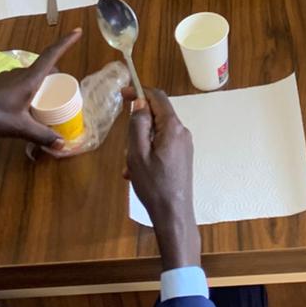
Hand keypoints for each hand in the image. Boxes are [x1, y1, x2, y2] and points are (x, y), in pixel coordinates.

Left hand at [0, 29, 81, 147]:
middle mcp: (20, 73)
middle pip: (45, 67)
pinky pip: (22, 82)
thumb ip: (41, 135)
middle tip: (66, 91)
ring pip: (33, 75)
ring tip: (49, 101)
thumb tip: (62, 144)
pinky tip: (28, 106)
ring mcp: (8, 77)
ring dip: (44, 83)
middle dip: (58, 75)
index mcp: (29, 78)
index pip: (51, 55)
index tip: (78, 31)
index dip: (66, 43)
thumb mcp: (19, 128)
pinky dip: (31, 89)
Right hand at [125, 87, 199, 269]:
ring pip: (156, 133)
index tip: (121, 94)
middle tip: (126, 148)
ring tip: (131, 167)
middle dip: (137, 127)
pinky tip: (138, 173)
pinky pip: (161, 146)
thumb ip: (138, 124)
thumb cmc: (154, 185)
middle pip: (156, 116)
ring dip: (140, 144)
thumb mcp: (137, 153)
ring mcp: (184, 146)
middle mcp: (182, 132)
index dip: (139, 91)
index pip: (157, 97)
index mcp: (172, 127)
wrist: (174, 215)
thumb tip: (139, 102)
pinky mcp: (182, 157)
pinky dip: (147, 154)